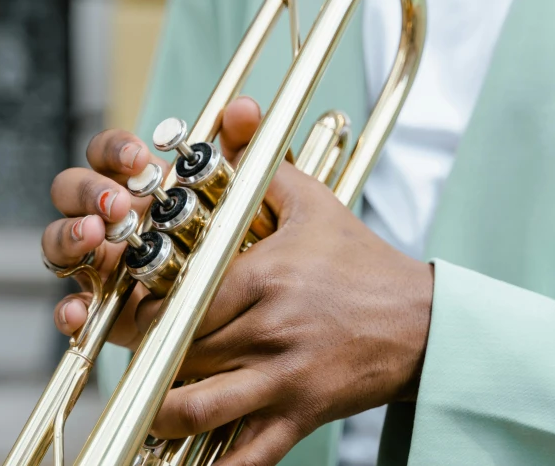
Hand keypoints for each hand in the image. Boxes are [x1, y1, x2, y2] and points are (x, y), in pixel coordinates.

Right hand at [43, 97, 262, 349]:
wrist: (248, 309)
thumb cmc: (237, 242)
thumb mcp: (250, 196)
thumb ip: (246, 150)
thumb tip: (244, 109)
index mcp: (141, 188)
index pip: (108, 154)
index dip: (115, 149)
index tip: (139, 158)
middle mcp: (113, 220)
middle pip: (71, 190)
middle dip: (88, 190)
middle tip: (119, 203)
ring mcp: (103, 264)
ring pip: (58, 241)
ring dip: (68, 235)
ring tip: (94, 236)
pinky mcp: (105, 311)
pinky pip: (71, 308)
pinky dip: (68, 308)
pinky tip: (80, 310)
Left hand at [135, 104, 433, 464]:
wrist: (419, 320)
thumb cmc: (363, 263)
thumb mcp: (316, 205)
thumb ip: (266, 168)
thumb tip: (235, 123)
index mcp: (264, 277)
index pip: (178, 301)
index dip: (143, 312)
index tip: (134, 312)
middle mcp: (268, 329)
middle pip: (179, 351)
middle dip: (147, 356)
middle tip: (135, 352)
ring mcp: (284, 377)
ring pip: (197, 407)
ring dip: (162, 412)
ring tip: (149, 404)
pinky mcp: (301, 415)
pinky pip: (248, 455)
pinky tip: (184, 463)